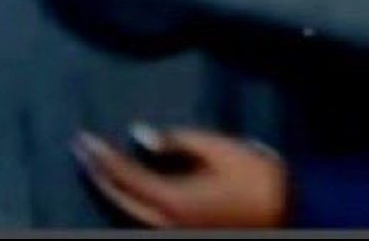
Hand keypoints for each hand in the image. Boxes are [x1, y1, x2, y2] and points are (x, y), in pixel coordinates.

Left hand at [74, 125, 286, 227]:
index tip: (83, 139)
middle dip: (98, 175)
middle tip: (83, 152)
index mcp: (172, 200)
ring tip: (96, 168)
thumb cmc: (253, 176)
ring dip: (109, 192)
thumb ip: (176, 142)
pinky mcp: (180, 234)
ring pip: (126, 216)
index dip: (101, 157)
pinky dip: (128, 205)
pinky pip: (141, 222)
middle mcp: (163, 224)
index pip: (124, 176)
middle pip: (118, 201)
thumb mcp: (217, 149)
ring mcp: (171, 234)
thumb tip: (139, 136)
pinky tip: (124, 191)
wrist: (284, 209)